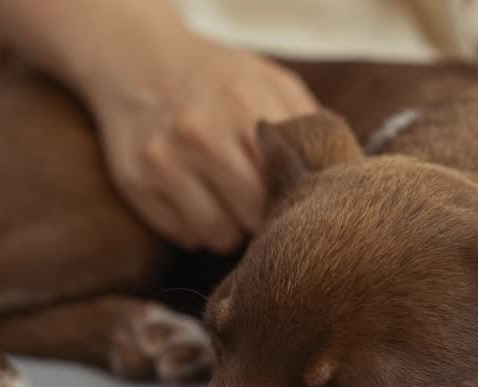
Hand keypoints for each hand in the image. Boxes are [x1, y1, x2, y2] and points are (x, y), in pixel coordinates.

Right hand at [85, 36, 317, 253]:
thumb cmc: (221, 81)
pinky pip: (185, 236)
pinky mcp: (135, 182)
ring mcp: (162, 159)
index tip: (297, 203)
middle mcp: (199, 134)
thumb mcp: (272, 84)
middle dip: (264, 219)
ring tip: (231, 202)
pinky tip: (200, 199)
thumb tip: (342, 178)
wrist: (141, 60)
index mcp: (244, 107)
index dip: (296, 203)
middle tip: (264, 207)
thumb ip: (310, 127)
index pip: (286, 187)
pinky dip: (198, 228)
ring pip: (217, 236)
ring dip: (231, 230)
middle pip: (253, 218)